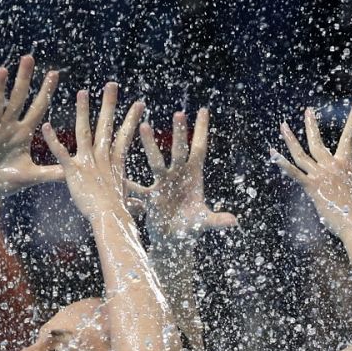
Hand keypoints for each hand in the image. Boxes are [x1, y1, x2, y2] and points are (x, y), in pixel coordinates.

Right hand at [0, 54, 62, 200]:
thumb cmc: (10, 181)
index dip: (46, 92)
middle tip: (29, 58)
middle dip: (24, 80)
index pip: (38, 109)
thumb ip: (53, 173)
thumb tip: (75, 172)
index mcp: (24, 134)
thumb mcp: (34, 176)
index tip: (54, 74)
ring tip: (2, 71)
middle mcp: (8, 128)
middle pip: (18, 99)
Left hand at [40, 82, 144, 221]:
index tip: (138, 103)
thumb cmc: (119, 213)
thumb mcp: (128, 202)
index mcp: (116, 161)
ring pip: (84, 131)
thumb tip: (142, 206)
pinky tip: (45, 125)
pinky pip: (60, 152)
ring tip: (81, 92)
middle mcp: (103, 157)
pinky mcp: (73, 170)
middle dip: (109, 104)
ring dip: (82, 111)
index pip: (126, 134)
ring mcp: (88, 161)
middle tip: (112, 85)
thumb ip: (133, 200)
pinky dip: (53, 139)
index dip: (132, 118)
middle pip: (106, 125)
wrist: (110, 218)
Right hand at [136, 108, 236, 242]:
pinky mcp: (150, 195)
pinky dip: (128, 181)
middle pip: (179, 151)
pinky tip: (117, 168)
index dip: (202, 131)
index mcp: (194, 177)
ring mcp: (163, 183)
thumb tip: (234, 222)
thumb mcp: (204, 222)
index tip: (203, 110)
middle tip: (179, 114)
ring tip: (144, 125)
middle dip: (179, 134)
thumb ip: (218, 221)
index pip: (199, 149)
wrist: (174, 239)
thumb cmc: (191, 228)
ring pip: (156, 161)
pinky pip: (137, 186)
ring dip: (150, 145)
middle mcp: (178, 176)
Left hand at [272, 102, 351, 235]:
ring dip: (290, 138)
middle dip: (311, 125)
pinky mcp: (312, 186)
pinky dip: (282, 163)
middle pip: (317, 141)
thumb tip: (336, 186)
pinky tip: (272, 153)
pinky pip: (294, 172)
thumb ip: (340, 183)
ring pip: (301, 153)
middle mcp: (333, 166)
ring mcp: (321, 175)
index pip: (349, 137)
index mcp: (345, 165)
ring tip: (283, 125)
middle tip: (307, 111)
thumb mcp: (350, 191)